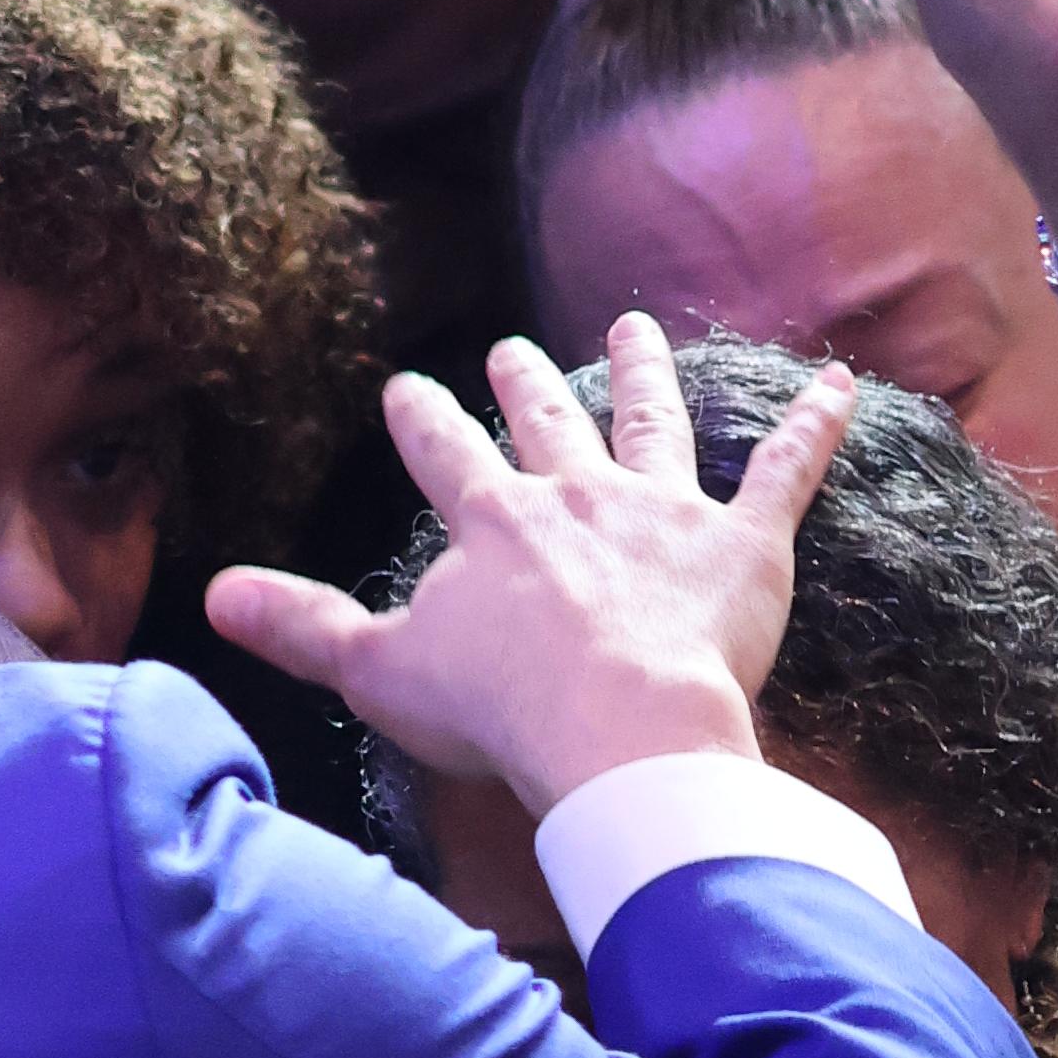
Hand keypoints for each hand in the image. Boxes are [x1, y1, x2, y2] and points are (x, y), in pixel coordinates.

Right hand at [209, 308, 850, 810]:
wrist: (617, 728)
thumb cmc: (499, 708)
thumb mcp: (379, 670)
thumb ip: (303, 628)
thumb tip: (213, 595)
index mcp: (491, 523)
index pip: (446, 455)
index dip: (425, 420)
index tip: (409, 387)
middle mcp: (575, 496)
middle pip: (547, 424)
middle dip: (524, 385)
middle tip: (509, 348)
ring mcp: (663, 512)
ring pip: (652, 424)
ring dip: (643, 375)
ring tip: (634, 330)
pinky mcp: (743, 544)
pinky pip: (785, 471)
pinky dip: (816, 427)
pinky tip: (845, 382)